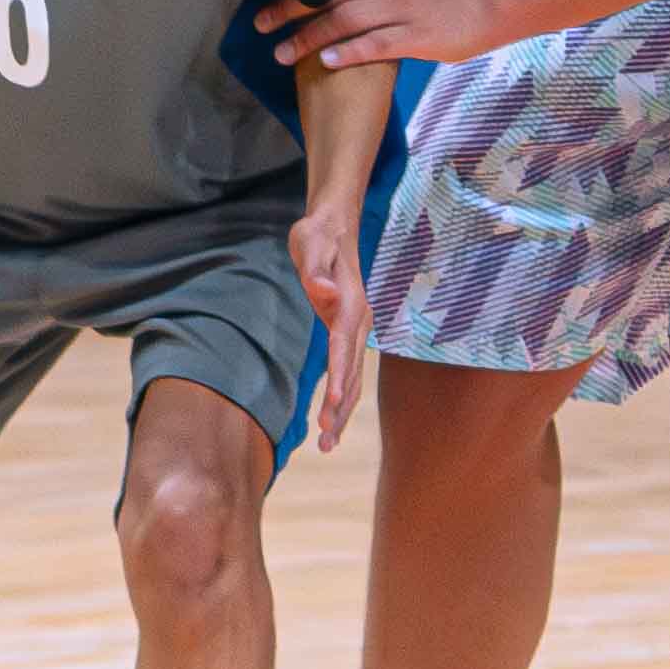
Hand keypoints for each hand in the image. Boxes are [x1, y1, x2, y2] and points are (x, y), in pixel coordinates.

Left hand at [261, 0, 516, 72]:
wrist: (490, 2)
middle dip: (291, 6)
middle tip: (261, 23)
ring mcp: (401, 9)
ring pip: (346, 21)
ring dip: (309, 38)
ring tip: (281, 54)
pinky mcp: (416, 36)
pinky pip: (376, 45)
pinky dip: (350, 53)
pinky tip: (327, 62)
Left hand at [289, 207, 370, 453]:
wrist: (335, 225)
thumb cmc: (318, 234)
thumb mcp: (309, 243)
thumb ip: (313, 271)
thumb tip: (321, 294)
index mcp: (350, 305)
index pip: (343, 348)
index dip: (338, 379)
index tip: (331, 408)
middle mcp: (360, 321)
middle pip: (353, 373)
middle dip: (340, 410)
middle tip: (325, 443)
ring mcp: (359, 328)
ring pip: (354, 378)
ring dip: (342, 411)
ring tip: (327, 443)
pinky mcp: (351, 332)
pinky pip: (350, 371)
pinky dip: (343, 397)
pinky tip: (332, 418)